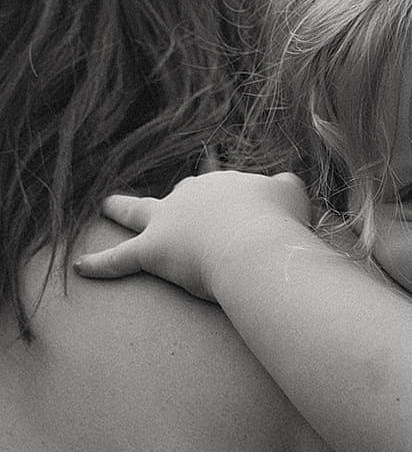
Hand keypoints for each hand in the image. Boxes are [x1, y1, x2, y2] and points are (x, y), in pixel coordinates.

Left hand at [74, 170, 313, 300]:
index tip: (237, 213)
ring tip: (107, 206)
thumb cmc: (278, 223)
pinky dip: (101, 265)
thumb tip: (284, 184)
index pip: (219, 188)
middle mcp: (191, 195)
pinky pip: (121, 259)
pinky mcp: (153, 252)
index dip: (227, 202)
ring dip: (121, 209)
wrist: (255, 244)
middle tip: (186, 217)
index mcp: (223, 184)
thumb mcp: (292, 196)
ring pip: (139, 211)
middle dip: (181, 204)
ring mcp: (169, 222)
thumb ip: (286, 187)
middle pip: (181, 195)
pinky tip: (80, 268)